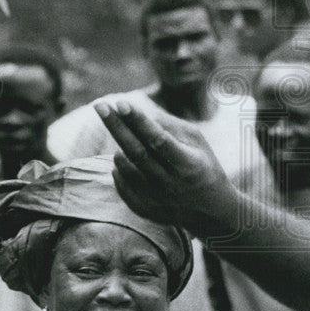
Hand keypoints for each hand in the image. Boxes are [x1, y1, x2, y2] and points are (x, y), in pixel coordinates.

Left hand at [95, 99, 236, 233]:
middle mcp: (171, 183)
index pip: (158, 139)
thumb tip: (137, 113)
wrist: (208, 206)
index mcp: (188, 164)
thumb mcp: (196, 140)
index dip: (139, 122)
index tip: (121, 103)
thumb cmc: (201, 162)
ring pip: (126, 168)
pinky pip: (121, 184)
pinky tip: (122, 157)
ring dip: (119, 147)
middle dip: (117, 126)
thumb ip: (169, 125)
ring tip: (121, 133)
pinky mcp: (144, 207)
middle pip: (137, 152)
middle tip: (100, 105)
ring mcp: (155, 197)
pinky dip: (118, 167)